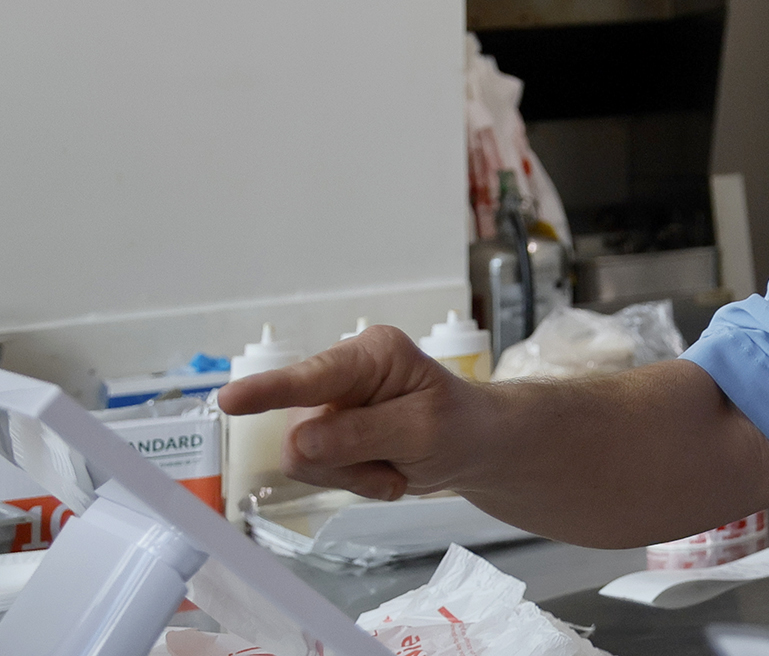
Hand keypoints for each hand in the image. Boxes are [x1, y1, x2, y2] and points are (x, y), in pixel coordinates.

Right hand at [217, 326, 491, 502]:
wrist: (471, 444)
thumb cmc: (457, 425)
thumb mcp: (422, 431)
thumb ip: (361, 435)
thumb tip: (299, 442)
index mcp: (373, 355)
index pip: (312, 378)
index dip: (269, 391)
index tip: (229, 400)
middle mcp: (340, 372)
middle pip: (302, 435)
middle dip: (345, 463)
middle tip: (394, 464)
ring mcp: (327, 404)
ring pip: (303, 459)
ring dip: (352, 475)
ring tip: (393, 464)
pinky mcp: (322, 432)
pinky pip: (313, 471)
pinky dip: (352, 481)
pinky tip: (383, 470)